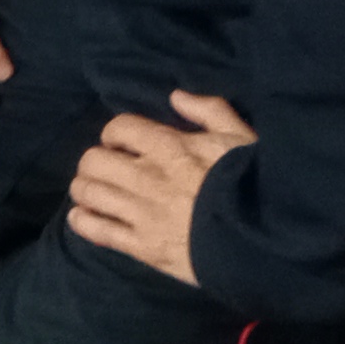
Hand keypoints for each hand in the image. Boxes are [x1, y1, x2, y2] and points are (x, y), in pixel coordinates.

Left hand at [64, 91, 255, 285]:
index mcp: (169, 147)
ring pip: (89, 194)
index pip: (119, 128)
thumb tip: (176, 96)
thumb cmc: (255, 185)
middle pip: (93, 161)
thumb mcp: (241, 136)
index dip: (114, 133)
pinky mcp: (143, 247)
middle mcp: (147, 177)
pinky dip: (83, 222)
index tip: (120, 143)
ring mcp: (142, 214)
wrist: (264, 239)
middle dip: (93, 162)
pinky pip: (99, 232)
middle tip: (103, 169)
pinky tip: (81, 217)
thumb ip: (209, 111)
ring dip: (84, 190)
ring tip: (90, 191)